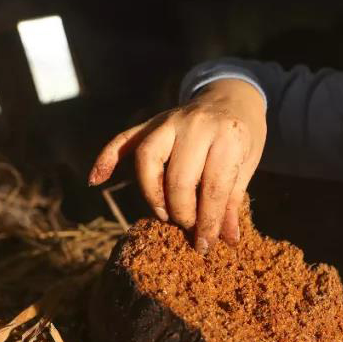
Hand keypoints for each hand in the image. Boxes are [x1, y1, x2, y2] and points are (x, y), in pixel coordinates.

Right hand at [88, 78, 266, 251]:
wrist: (232, 97)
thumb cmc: (242, 137)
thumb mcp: (246, 165)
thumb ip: (231, 200)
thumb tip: (227, 240)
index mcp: (227, 135)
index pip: (213, 186)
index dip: (209, 221)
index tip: (205, 244)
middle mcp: (195, 125)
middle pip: (178, 176)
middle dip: (182, 211)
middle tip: (187, 227)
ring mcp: (169, 120)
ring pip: (147, 158)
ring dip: (152, 193)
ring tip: (164, 214)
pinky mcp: (150, 121)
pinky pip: (123, 139)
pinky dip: (106, 157)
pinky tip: (96, 179)